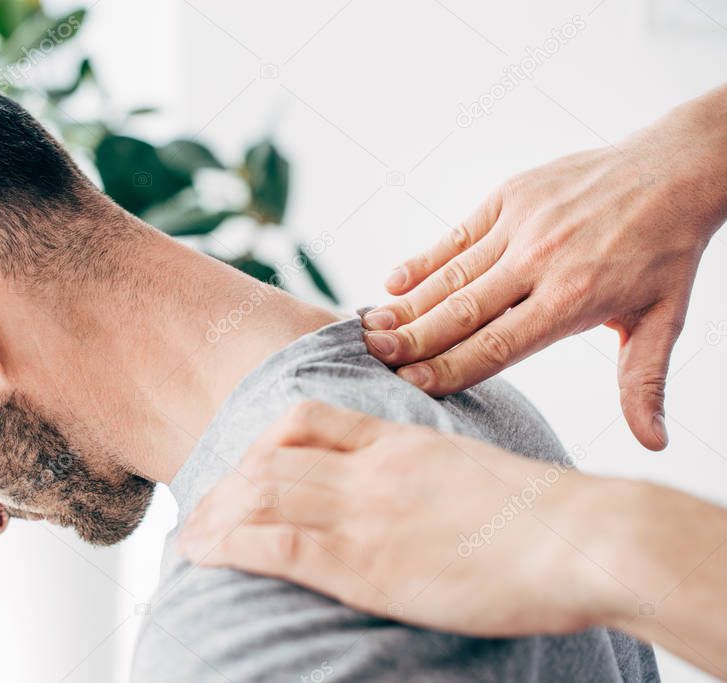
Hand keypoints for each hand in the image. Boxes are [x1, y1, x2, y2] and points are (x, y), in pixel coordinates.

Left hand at [177, 401, 631, 636]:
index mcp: (398, 440)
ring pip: (262, 494)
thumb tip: (410, 498)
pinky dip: (231, 545)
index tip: (243, 466)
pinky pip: (277, 543)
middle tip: (202, 509)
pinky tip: (206, 554)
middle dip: (226, 484)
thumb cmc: (543, 514)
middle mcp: (369, 469)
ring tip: (190, 538)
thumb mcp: (472, 471)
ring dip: (216, 515)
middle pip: (270, 457)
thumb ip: (426, 473)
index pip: (306, 418)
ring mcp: (363, 512)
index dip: (260, 440)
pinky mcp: (365, 562)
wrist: (580, 536)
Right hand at [363, 84, 726, 449]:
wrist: (674, 170)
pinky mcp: (510, 196)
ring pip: (452, 274)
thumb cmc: (666, 252)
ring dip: (407, 304)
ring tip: (369, 328)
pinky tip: (392, 282)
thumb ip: (643, 382)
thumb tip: (653, 441)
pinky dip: (423, 260)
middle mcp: (540, 261)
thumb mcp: (663, 320)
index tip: (410, 385)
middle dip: (413, 339)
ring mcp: (521, 225)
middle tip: (372, 357)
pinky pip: (457, 235)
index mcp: (574, 299)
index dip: (450, 367)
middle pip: (462, 311)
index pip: (498, 345)